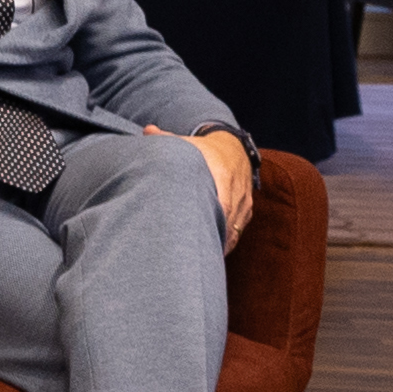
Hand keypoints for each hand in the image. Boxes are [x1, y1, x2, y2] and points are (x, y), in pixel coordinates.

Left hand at [158, 123, 255, 245]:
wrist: (234, 150)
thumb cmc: (203, 149)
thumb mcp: (186, 143)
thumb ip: (165, 139)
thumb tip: (146, 130)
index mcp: (223, 174)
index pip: (221, 202)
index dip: (211, 220)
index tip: (194, 236)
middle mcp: (236, 190)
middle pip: (226, 221)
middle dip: (211, 238)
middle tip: (191, 255)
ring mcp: (243, 203)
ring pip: (233, 230)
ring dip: (218, 244)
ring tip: (198, 261)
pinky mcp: (246, 211)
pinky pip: (237, 232)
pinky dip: (225, 242)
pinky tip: (210, 255)